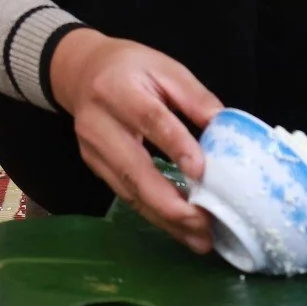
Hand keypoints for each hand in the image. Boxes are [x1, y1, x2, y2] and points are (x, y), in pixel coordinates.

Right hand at [49, 29, 221, 252]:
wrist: (82, 71)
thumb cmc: (131, 68)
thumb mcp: (166, 67)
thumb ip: (195, 97)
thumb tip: (224, 128)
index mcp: (118, 89)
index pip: (149, 119)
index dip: (175, 145)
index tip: (201, 170)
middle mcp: (98, 124)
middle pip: (133, 168)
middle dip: (170, 202)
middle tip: (204, 224)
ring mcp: (93, 150)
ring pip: (129, 191)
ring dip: (165, 218)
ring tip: (199, 237)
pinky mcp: (95, 167)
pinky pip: (126, 195)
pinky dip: (155, 214)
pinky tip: (179, 228)